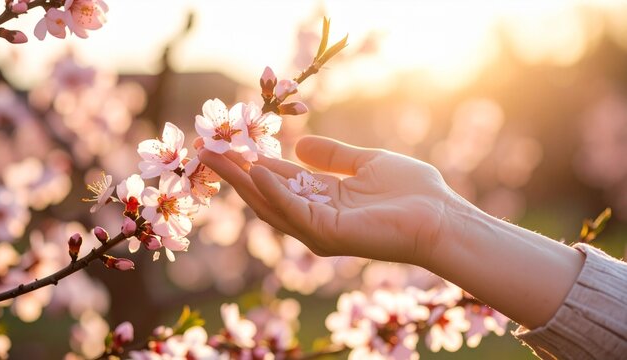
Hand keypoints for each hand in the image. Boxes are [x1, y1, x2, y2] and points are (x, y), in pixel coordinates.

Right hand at [197, 135, 453, 265]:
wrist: (441, 217)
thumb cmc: (412, 192)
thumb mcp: (366, 163)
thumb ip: (333, 156)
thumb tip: (299, 144)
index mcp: (322, 200)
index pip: (278, 180)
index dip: (252, 163)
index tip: (228, 145)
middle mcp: (314, 218)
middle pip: (265, 194)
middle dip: (234, 173)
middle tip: (205, 150)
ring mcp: (319, 230)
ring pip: (270, 204)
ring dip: (242, 181)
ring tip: (216, 156)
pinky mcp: (330, 234)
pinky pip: (295, 210)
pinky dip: (276, 191)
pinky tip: (257, 170)